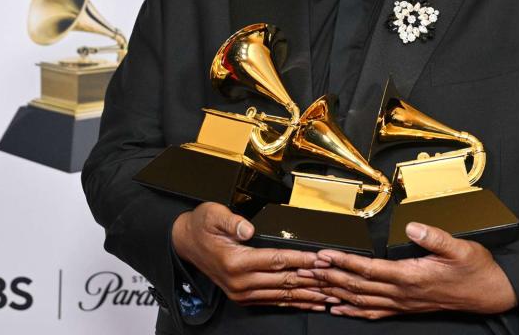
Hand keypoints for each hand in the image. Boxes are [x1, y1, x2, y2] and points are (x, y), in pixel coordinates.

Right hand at [172, 202, 335, 310]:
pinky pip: (273, 301)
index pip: (277, 260)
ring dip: (306, 295)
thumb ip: (232, 221)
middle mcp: (240, 281)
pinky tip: (309, 302)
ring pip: (282, 295)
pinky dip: (293, 302)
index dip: (302, 259)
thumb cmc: (201, 226)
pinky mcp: (243, 296)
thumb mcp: (213, 215)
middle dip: (311, 280)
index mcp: (236, 261)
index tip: (321, 259)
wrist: (184, 243)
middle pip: (284, 281)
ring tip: (328, 294)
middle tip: (334, 279)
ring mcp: (241, 292)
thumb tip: (248, 227)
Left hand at [297, 222, 517, 319]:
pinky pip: (374, 311)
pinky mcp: (407, 307)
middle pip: (358, 286)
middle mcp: (403, 293)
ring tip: (313, 286)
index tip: (324, 255)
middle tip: (306, 269)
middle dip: (330, 277)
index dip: (344, 262)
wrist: (490, 293)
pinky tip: (338, 309)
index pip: (369, 269)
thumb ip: (434, 237)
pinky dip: (352, 310)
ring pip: (362, 300)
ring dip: (335, 293)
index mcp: (411, 276)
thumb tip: (412, 227)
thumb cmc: (475, 269)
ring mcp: (404, 303)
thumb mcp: (460, 247)